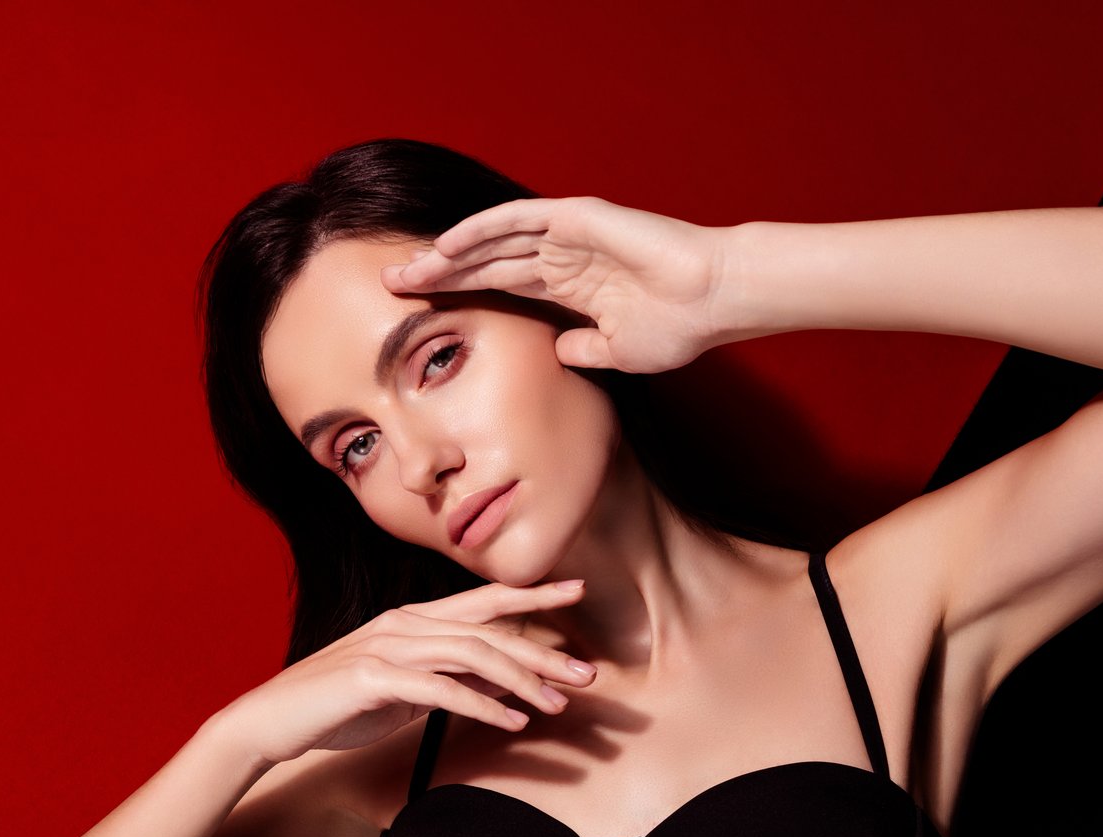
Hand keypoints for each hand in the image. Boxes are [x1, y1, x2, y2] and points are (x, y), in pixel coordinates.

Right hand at [210, 580, 597, 767]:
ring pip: (470, 655)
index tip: (577, 589)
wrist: (270, 722)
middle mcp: (403, 624)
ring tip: (558, 705)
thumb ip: (441, 679)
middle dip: (543, 651)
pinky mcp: (372, 678)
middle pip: (488, 630)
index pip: (482, 600)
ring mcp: (386, 647)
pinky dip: (481, 705)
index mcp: (411, 620)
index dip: (531, 594)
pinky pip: (440, 689)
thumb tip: (488, 686)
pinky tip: (512, 723)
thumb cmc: (334, 707)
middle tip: (588, 673)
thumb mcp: (399, 690)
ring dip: (521, 681)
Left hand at [382, 196, 733, 373]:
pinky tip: (445, 246)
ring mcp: (567, 234)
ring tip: (406, 271)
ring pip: (491, 240)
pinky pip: (515, 219)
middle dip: (438, 276)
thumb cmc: (678, 327)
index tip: (420, 317)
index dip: (460, 299)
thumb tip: (556, 353)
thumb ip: (583, 349)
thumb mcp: (619, 351)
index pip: (499, 288)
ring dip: (447, 255)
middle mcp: (562, 257)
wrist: (713, 299)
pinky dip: (478, 230)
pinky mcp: (575, 217)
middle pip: (484, 264)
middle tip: (389, 286)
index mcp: (570, 288)